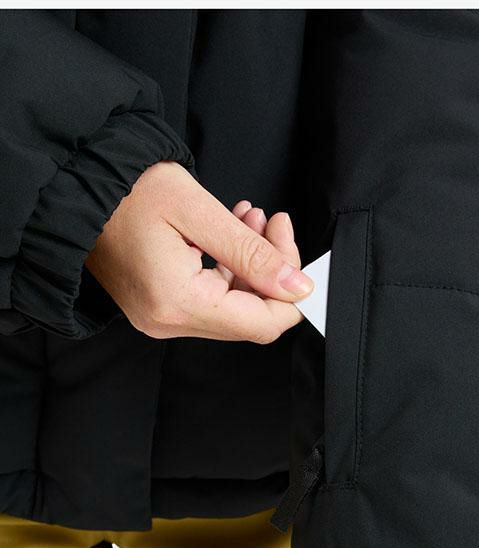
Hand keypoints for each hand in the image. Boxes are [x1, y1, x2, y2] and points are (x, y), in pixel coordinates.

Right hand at [85, 160, 310, 342]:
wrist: (74, 186)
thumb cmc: (126, 190)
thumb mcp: (198, 211)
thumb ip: (253, 254)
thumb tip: (297, 287)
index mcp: (178, 302)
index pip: (262, 323)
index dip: (289, 291)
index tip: (290, 244)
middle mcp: (168, 321)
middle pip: (250, 317)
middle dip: (271, 271)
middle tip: (272, 223)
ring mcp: (161, 317)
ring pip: (232, 307)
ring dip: (251, 265)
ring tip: (250, 219)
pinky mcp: (158, 307)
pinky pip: (210, 299)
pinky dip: (229, 269)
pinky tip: (232, 232)